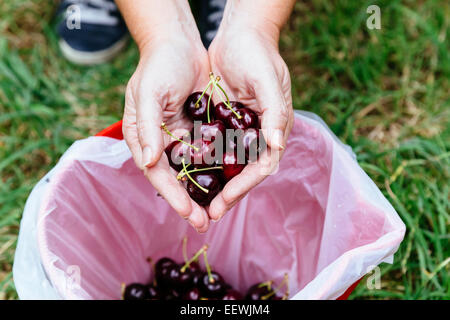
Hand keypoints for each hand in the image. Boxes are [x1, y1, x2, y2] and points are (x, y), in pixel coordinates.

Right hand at [122, 34, 211, 232]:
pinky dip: (220, 169)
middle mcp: (162, 144)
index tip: (188, 213)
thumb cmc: (158, 67)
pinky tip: (232, 183)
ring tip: (220, 211)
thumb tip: (147, 163)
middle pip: (177, 179)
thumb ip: (147, 128)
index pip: (158, 173)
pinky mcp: (201, 130)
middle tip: (205, 223)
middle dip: (190, 202)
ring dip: (207, 191)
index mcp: (143, 139)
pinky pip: (212, 153)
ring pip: (195, 171)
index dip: (172, 195)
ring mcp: (183, 138)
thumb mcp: (148, 94)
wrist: (179, 45)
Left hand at [207, 16, 293, 220]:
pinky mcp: (225, 124)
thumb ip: (275, 112)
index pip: (261, 166)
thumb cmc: (257, 54)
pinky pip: (216, 150)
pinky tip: (190, 176)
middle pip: (244, 172)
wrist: (239, 36)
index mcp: (275, 128)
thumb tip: (276, 145)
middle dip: (228, 194)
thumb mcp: (268, 81)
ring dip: (216, 186)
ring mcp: (242, 130)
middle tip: (208, 214)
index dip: (244, 186)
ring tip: (198, 204)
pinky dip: (205, 165)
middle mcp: (260, 134)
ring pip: (229, 166)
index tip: (224, 202)